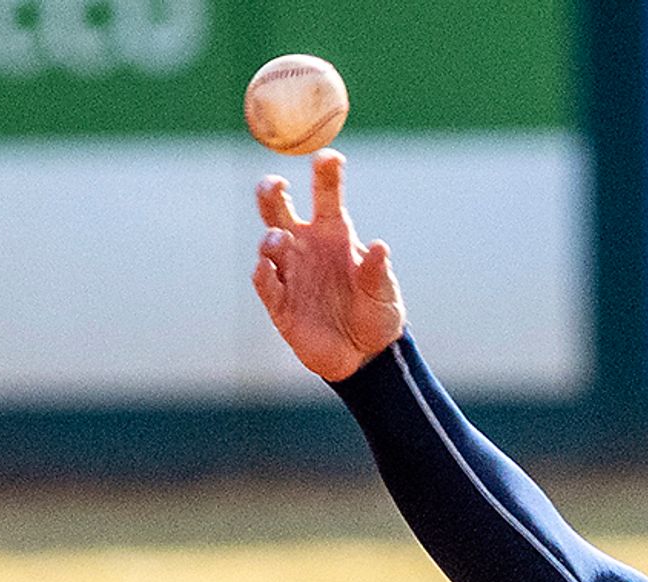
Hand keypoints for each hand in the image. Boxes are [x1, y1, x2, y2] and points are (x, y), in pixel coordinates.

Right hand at [254, 151, 402, 382]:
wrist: (364, 357)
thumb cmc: (377, 315)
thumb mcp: (384, 294)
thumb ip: (377, 273)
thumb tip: (380, 248)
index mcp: (334, 233)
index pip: (326, 194)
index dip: (325, 173)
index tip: (328, 158)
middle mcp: (306, 246)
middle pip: (280, 210)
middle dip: (271, 192)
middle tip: (275, 183)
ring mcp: (290, 273)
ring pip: (269, 244)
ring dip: (271, 239)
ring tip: (279, 239)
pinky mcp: (279, 303)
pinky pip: (265, 284)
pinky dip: (264, 274)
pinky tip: (267, 266)